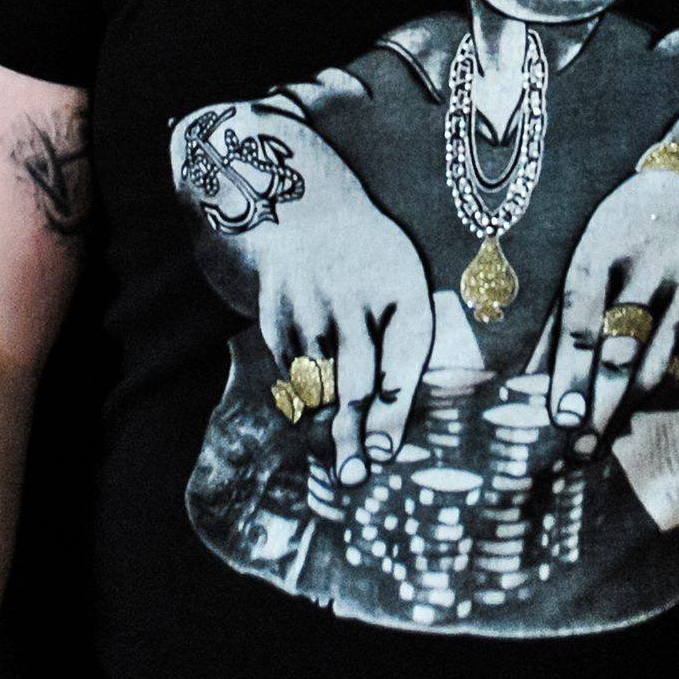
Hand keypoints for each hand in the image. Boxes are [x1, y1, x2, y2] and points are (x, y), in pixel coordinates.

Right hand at [170, 103, 434, 487]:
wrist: (302, 202)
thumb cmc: (368, 256)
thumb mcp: (399, 276)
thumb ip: (403, 336)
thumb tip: (399, 418)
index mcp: (397, 283)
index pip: (402, 357)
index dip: (394, 410)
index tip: (387, 456)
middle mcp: (352, 295)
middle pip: (354, 377)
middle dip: (355, 433)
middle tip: (355, 476)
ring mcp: (308, 304)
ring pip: (319, 381)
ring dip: (329, 420)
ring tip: (343, 458)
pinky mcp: (275, 314)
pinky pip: (290, 369)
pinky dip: (303, 391)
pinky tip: (315, 405)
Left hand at [539, 166, 678, 448]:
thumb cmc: (628, 219)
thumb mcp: (590, 243)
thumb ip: (565, 306)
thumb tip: (531, 369)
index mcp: (606, 243)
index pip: (583, 316)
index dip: (570, 370)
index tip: (560, 416)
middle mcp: (650, 265)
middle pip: (621, 348)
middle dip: (598, 404)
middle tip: (578, 449)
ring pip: (655, 361)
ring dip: (625, 405)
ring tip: (599, 441)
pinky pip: (678, 356)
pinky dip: (652, 384)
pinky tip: (629, 406)